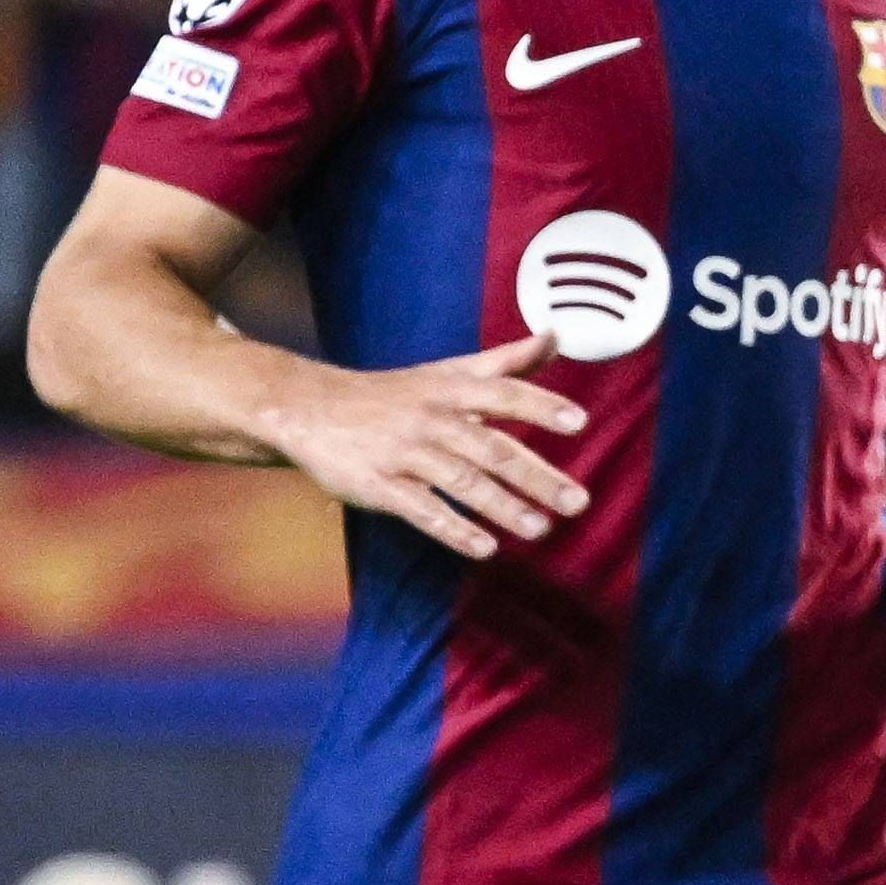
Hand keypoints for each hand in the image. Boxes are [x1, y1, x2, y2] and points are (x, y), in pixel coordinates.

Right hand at [265, 333, 590, 562]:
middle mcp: (430, 419)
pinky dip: (452, 529)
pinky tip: (484, 547)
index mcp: (451, 390)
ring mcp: (402, 453)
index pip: (503, 394)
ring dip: (501, 506)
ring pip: (459, 481)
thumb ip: (507, 362)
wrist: (307, 407)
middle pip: (489, 448)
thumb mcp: (449, 371)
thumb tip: (556, 337)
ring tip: (540, 529)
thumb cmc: (394, 393)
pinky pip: (419, 508)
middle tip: (577, 502)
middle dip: (535, 476)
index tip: (578, 422)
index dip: (539, 406)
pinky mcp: (376, 485)